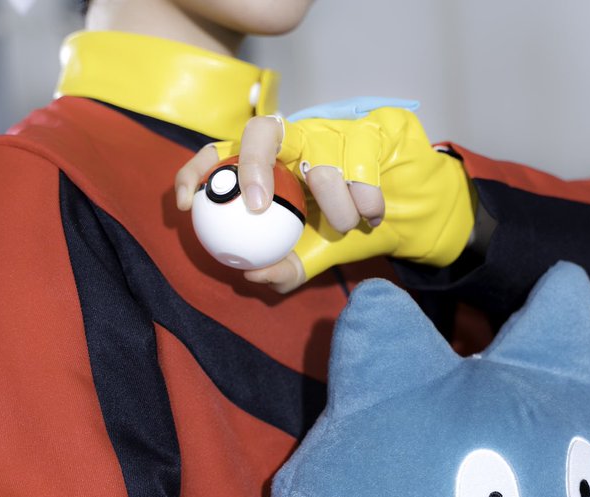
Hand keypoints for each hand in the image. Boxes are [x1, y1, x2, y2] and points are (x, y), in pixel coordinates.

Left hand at [175, 107, 475, 291]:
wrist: (402, 217)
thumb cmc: (343, 233)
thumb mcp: (311, 257)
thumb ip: (282, 268)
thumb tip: (251, 272)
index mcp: (265, 166)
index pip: (219, 155)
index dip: (196, 173)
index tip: (186, 205)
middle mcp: (292, 139)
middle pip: (260, 131)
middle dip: (253, 163)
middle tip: (259, 205)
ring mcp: (330, 130)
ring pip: (323, 161)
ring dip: (337, 206)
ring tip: (348, 226)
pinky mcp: (369, 131)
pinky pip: (363, 166)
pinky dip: (368, 200)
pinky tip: (373, 216)